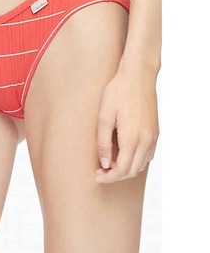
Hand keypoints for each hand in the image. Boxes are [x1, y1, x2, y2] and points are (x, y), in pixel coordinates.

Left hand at [95, 64, 159, 183]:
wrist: (138, 76)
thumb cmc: (118, 93)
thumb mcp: (104, 117)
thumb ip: (103, 142)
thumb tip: (105, 163)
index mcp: (132, 138)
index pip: (122, 170)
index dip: (108, 177)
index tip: (96, 176)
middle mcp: (146, 141)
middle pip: (132, 170)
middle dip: (115, 176)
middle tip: (100, 172)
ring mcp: (153, 136)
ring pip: (141, 164)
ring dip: (126, 169)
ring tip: (109, 164)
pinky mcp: (155, 131)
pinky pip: (147, 155)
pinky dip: (135, 160)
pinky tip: (123, 154)